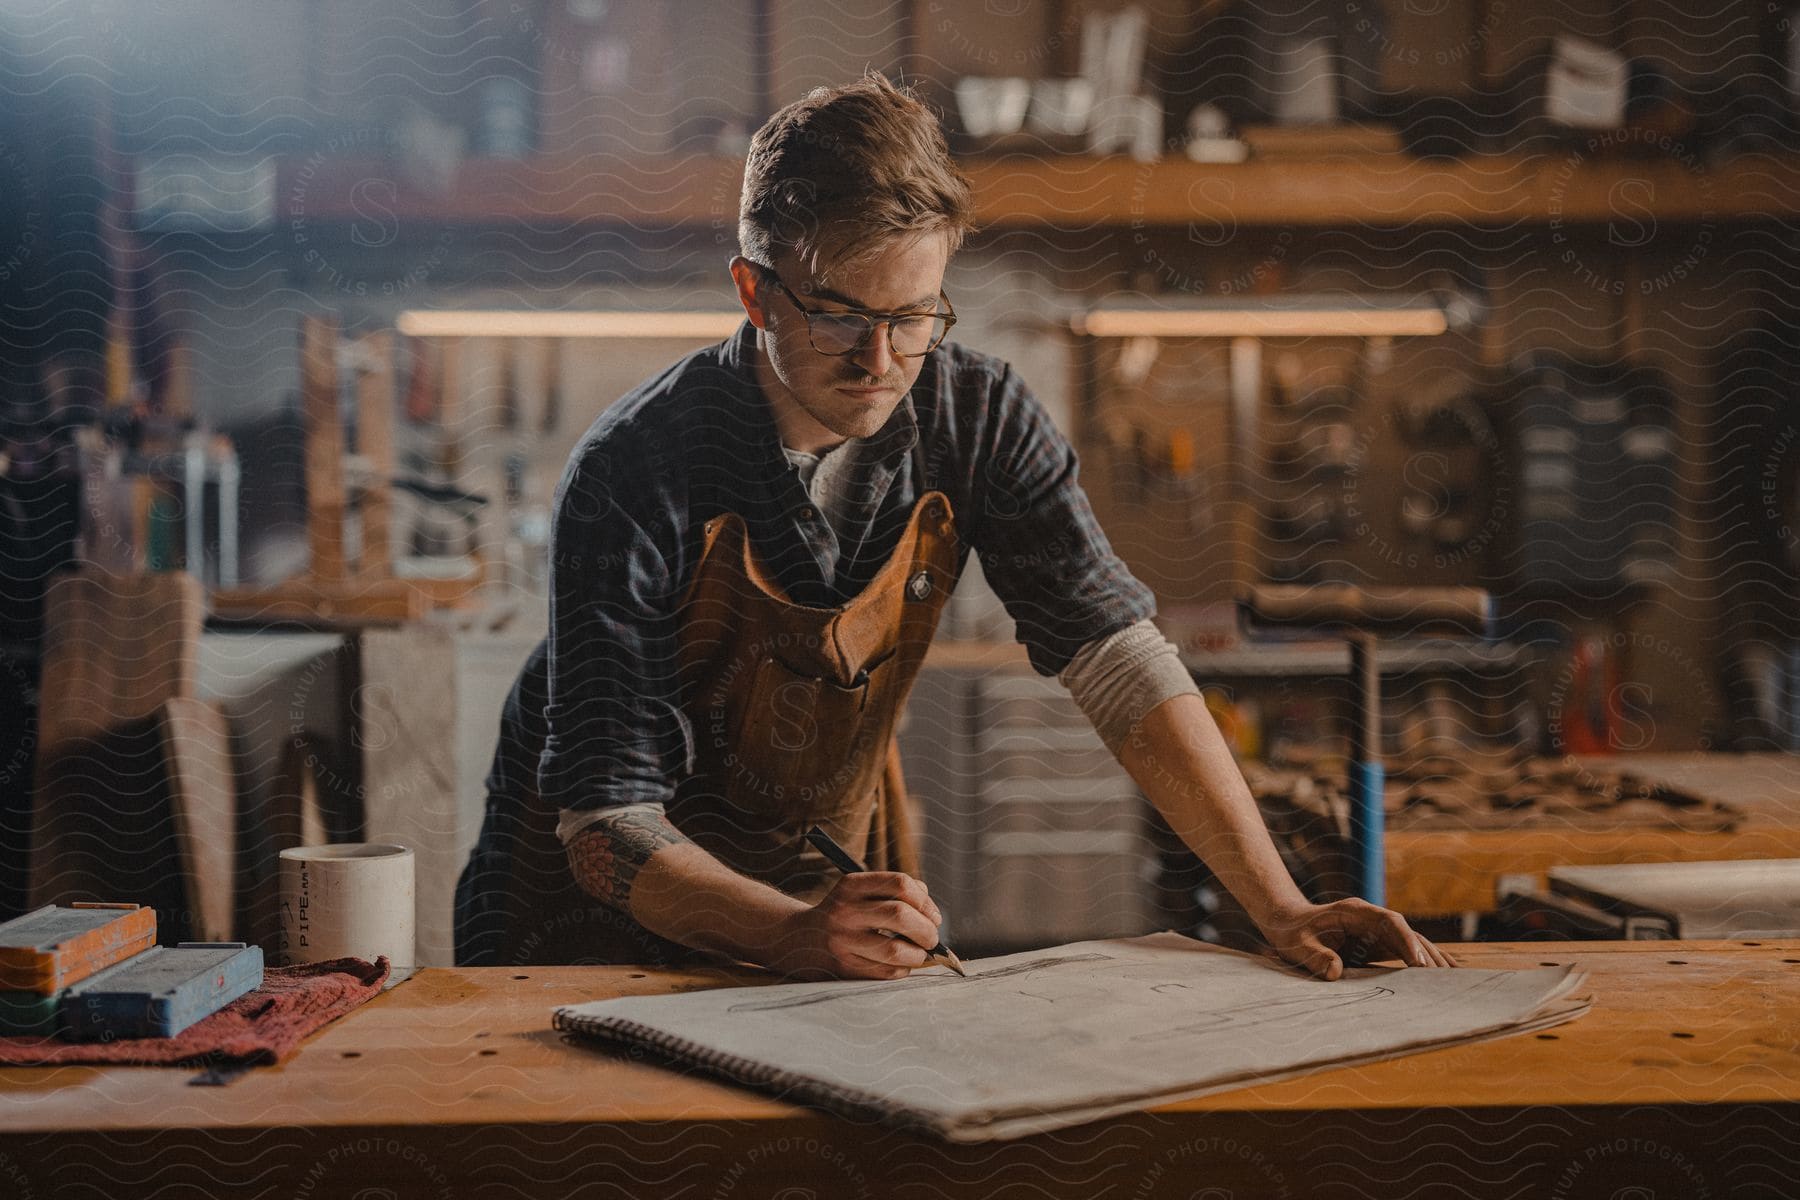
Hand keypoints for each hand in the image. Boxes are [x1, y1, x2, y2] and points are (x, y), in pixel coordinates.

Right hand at [773, 872, 945, 980]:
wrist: (798, 938)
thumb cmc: (843, 914)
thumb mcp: (859, 891)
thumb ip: (894, 893)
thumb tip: (932, 914)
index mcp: (851, 885)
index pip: (900, 883)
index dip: (925, 901)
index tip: (933, 916)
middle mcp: (844, 911)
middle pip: (901, 915)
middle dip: (926, 930)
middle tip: (931, 938)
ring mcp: (842, 941)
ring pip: (896, 949)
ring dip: (918, 954)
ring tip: (919, 953)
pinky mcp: (843, 967)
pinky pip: (886, 972)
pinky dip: (903, 969)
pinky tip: (901, 964)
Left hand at [1261, 898, 1456, 979]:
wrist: (1287, 924)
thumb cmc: (1292, 932)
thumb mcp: (1297, 944)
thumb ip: (1314, 956)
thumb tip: (1334, 972)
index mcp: (1354, 911)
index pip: (1389, 921)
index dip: (1407, 940)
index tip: (1418, 962)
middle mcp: (1371, 919)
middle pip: (1406, 932)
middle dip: (1426, 954)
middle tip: (1444, 979)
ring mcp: (1376, 931)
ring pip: (1410, 943)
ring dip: (1429, 960)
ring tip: (1452, 982)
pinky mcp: (1377, 945)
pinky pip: (1403, 954)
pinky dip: (1420, 965)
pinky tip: (1439, 980)